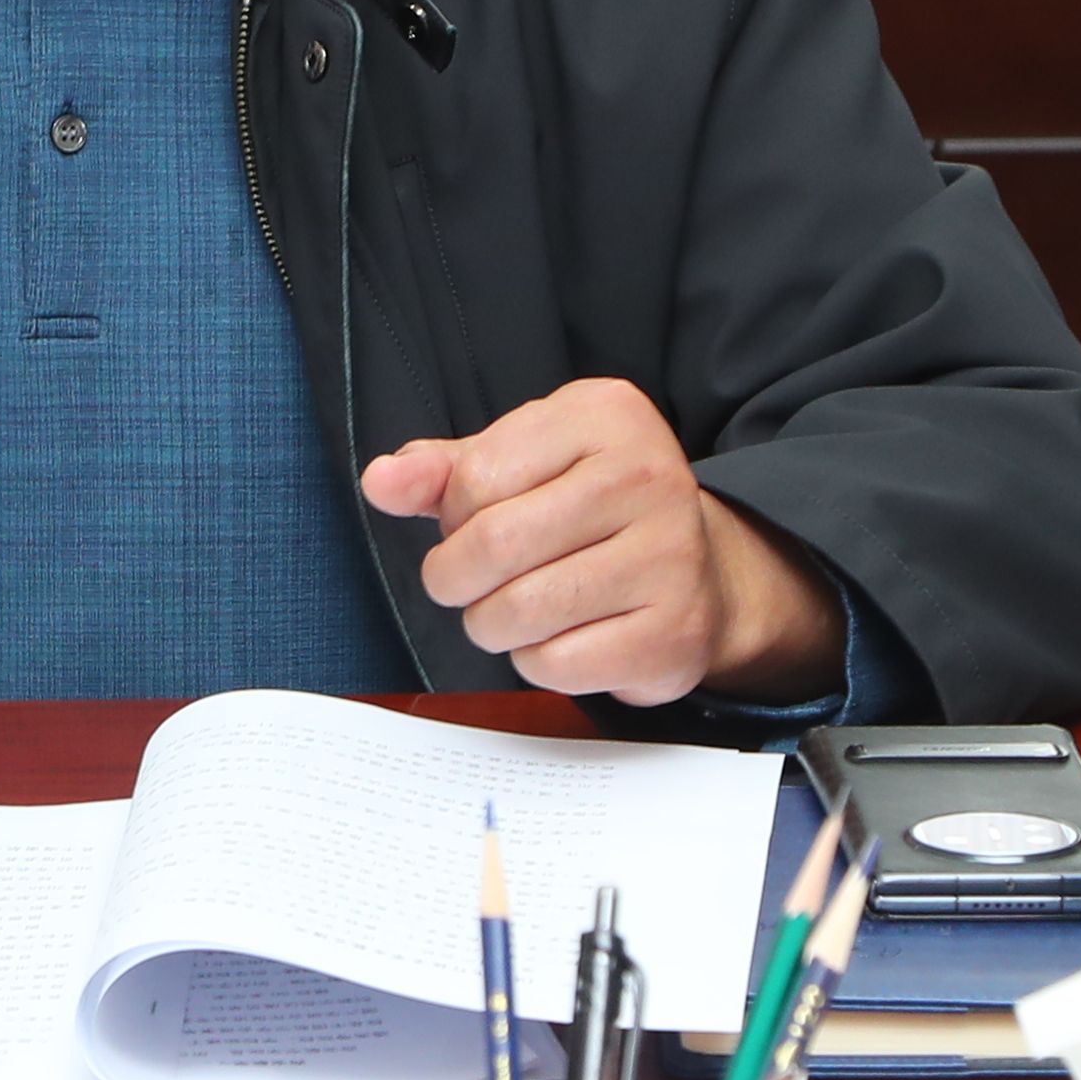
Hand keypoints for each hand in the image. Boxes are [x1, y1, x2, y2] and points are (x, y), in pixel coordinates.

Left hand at [360, 378, 844, 707]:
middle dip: (456, 579)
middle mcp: (648, 475)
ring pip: (520, 612)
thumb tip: (381, 481)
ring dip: (492, 625)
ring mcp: (671, 555)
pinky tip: (561, 637)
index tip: (471, 527)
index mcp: (603, 415)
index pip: (475, 479)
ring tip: (513, 610)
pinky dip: (537, 662)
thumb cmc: (587, 511)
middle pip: (493, 546)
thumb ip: (442, 472)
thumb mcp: (517, 463)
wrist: (699, 571)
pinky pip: (558, 664)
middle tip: (468, 583)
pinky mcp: (675, 631)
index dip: (452, 518)